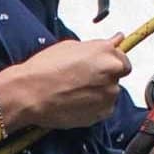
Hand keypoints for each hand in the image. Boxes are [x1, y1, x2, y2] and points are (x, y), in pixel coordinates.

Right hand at [0, 36, 130, 132]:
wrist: (29, 93)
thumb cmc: (45, 67)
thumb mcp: (71, 47)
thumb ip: (98, 46)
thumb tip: (118, 39)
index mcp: (106, 53)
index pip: (123, 60)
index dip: (111, 64)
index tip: (100, 67)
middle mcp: (112, 73)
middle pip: (118, 77)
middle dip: (105, 78)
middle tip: (83, 80)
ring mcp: (109, 95)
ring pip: (110, 94)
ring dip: (99, 93)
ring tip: (75, 92)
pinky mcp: (101, 114)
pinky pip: (103, 109)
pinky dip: (93, 107)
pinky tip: (75, 103)